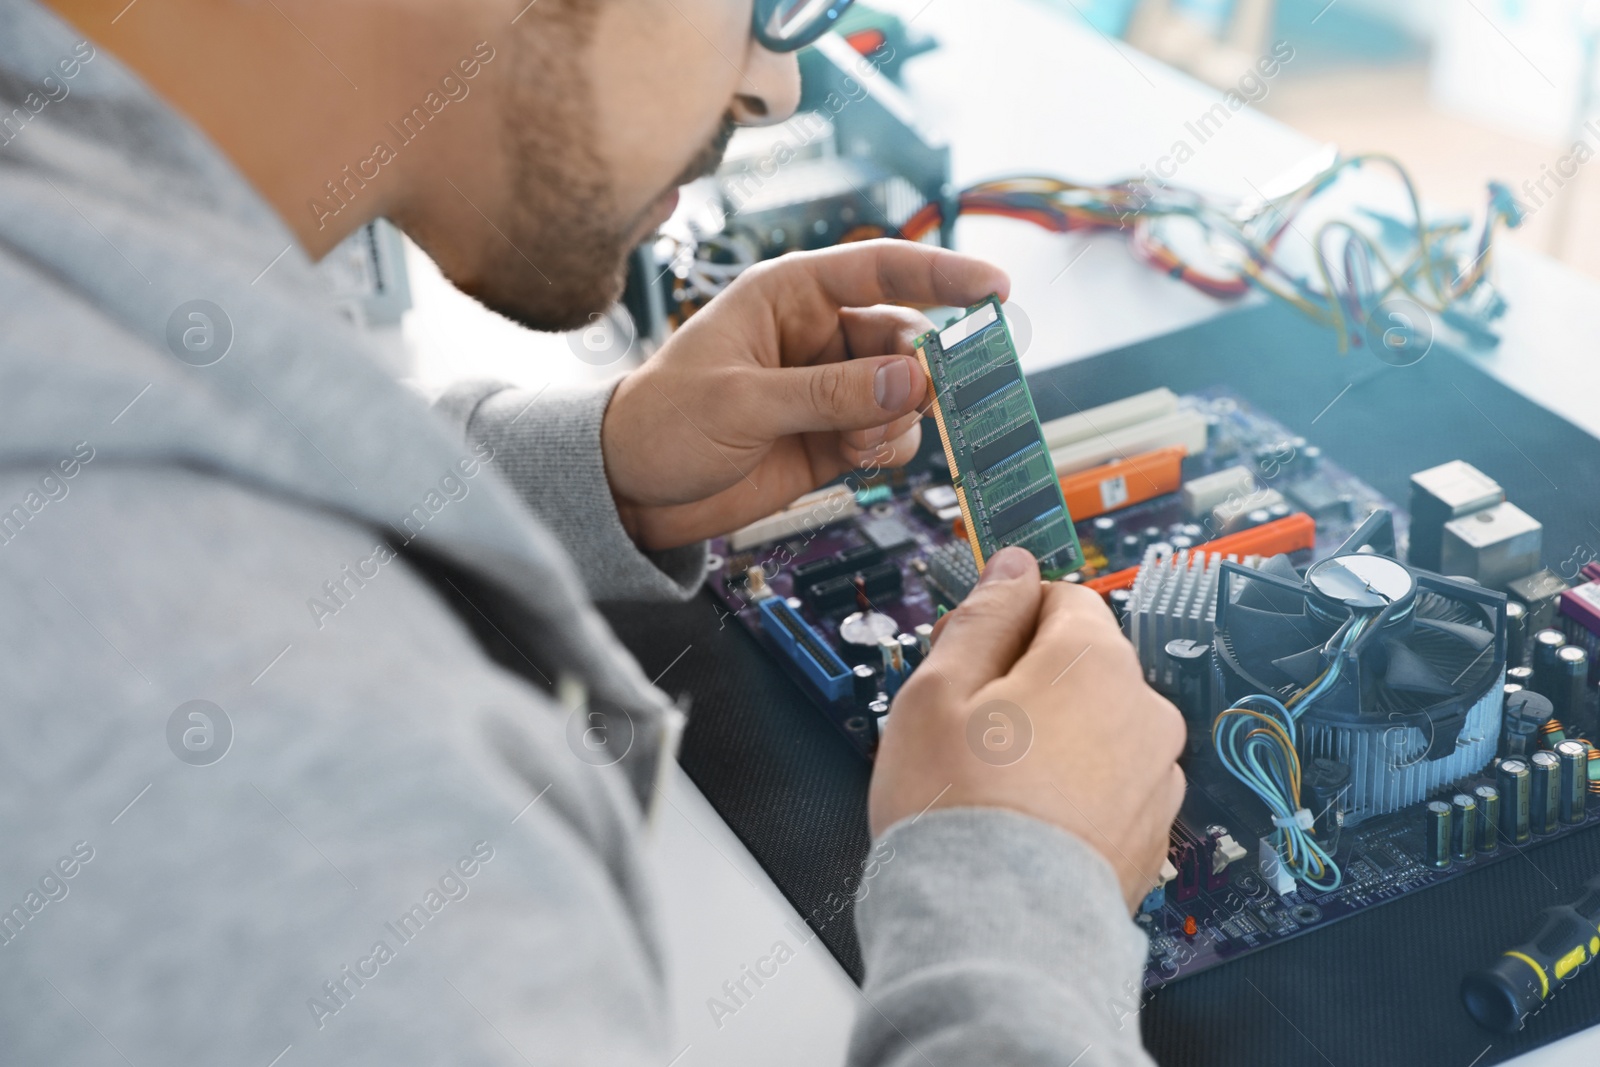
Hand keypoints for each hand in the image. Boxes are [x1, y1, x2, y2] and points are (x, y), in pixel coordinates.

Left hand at [602, 240, 1008, 549]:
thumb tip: (912, 379)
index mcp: (788, 296)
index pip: (879, 268)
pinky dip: (890, 448)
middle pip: (905, 339)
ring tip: (862, 442)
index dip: (941, 275)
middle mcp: (817, 336)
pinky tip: (859, 460)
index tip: (995, 288)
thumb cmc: (661, 424)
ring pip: (906, 391)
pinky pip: (891, 434)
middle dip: (924, 371)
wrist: (630, 493)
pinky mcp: (834, 437)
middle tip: (929, 400)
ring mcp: (830, 389)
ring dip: (902, 418)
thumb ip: (829, 393)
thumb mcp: (741, 403)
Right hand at [869, 547, 1186, 914]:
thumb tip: (1012, 568)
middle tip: (968, 727)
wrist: (994, 931)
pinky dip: (1076, 793)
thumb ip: (983, 614)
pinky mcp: (1152, 836)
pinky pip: (1110, 787)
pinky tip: (1026, 820)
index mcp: (1096, 662)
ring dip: (1057, 738)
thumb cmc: (959, 811)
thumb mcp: (937, 688)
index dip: (1007, 619)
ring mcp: (1156, 779)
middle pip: (1083, 664)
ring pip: (1099, 728)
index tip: (973, 653)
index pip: (1061, 597)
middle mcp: (1145, 713)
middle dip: (1031, 681)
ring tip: (995, 784)